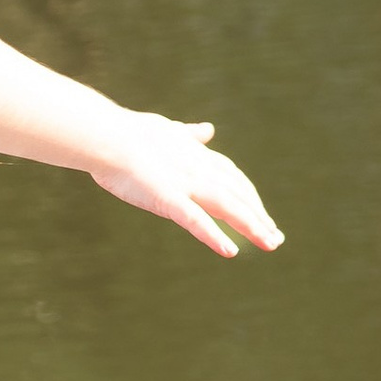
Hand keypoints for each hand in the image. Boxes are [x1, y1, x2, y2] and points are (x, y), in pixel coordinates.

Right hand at [90, 116, 281, 258]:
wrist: (105, 135)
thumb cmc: (128, 132)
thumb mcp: (167, 129)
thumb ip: (189, 133)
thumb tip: (208, 129)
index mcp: (198, 155)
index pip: (233, 178)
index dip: (250, 196)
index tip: (262, 213)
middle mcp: (199, 169)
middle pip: (239, 194)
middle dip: (259, 216)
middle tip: (275, 238)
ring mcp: (185, 183)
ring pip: (229, 207)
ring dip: (252, 226)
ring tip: (270, 243)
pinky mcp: (167, 197)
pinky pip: (196, 220)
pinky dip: (214, 235)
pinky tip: (230, 251)